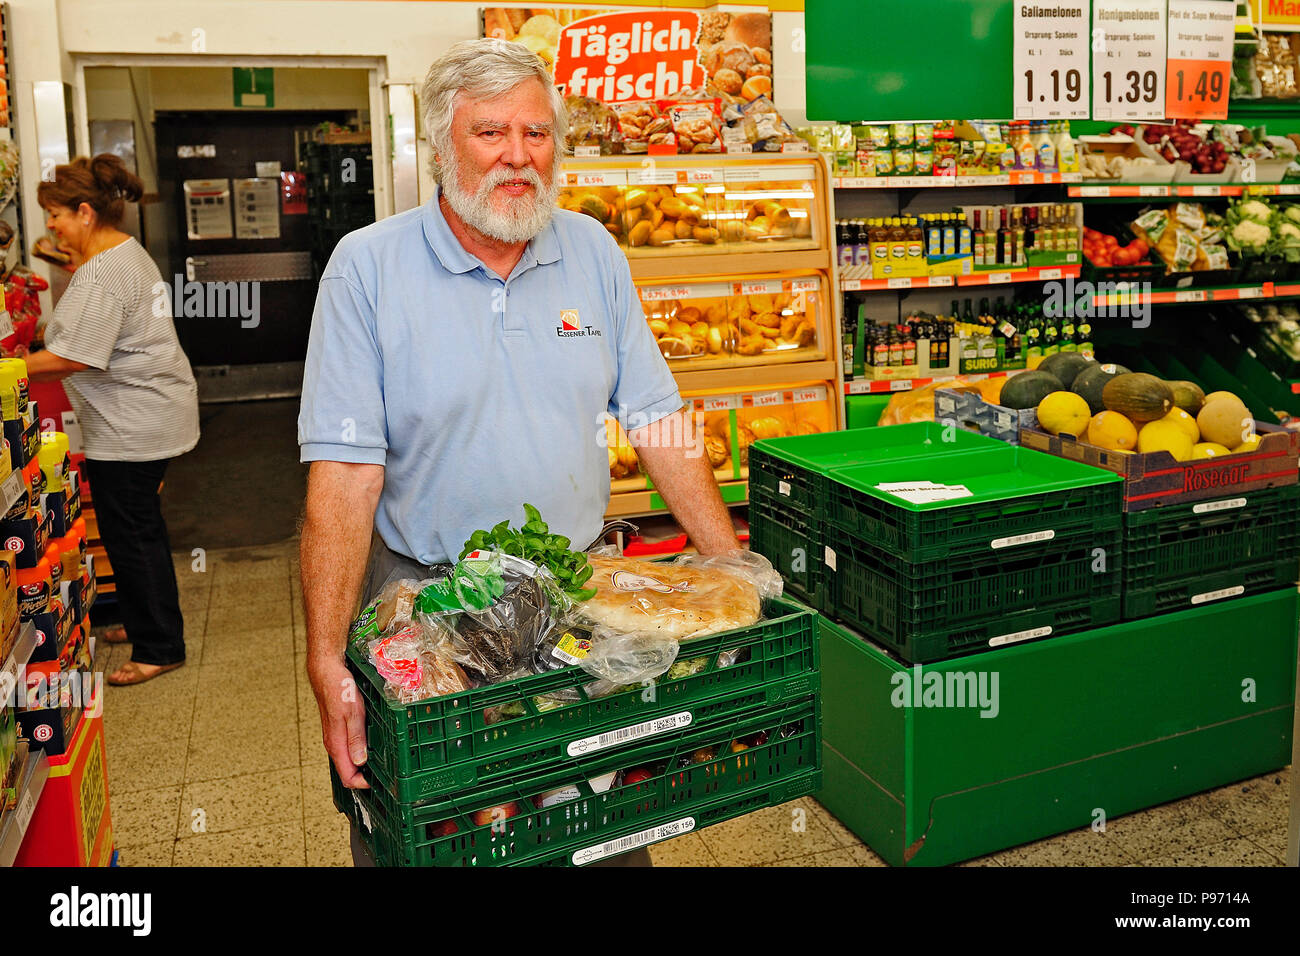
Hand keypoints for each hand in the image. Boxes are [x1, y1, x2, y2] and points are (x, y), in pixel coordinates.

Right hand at [308, 654, 368, 789]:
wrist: (326, 671)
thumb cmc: (339, 689)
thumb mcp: (352, 713)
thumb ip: (356, 738)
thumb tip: (361, 762)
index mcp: (336, 743)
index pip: (347, 777)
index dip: (363, 783)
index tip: (379, 780)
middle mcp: (334, 743)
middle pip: (348, 770)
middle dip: (365, 775)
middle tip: (385, 772)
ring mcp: (335, 736)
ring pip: (349, 759)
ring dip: (363, 763)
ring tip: (381, 759)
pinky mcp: (337, 728)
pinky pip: (348, 746)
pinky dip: (359, 750)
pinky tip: (371, 743)